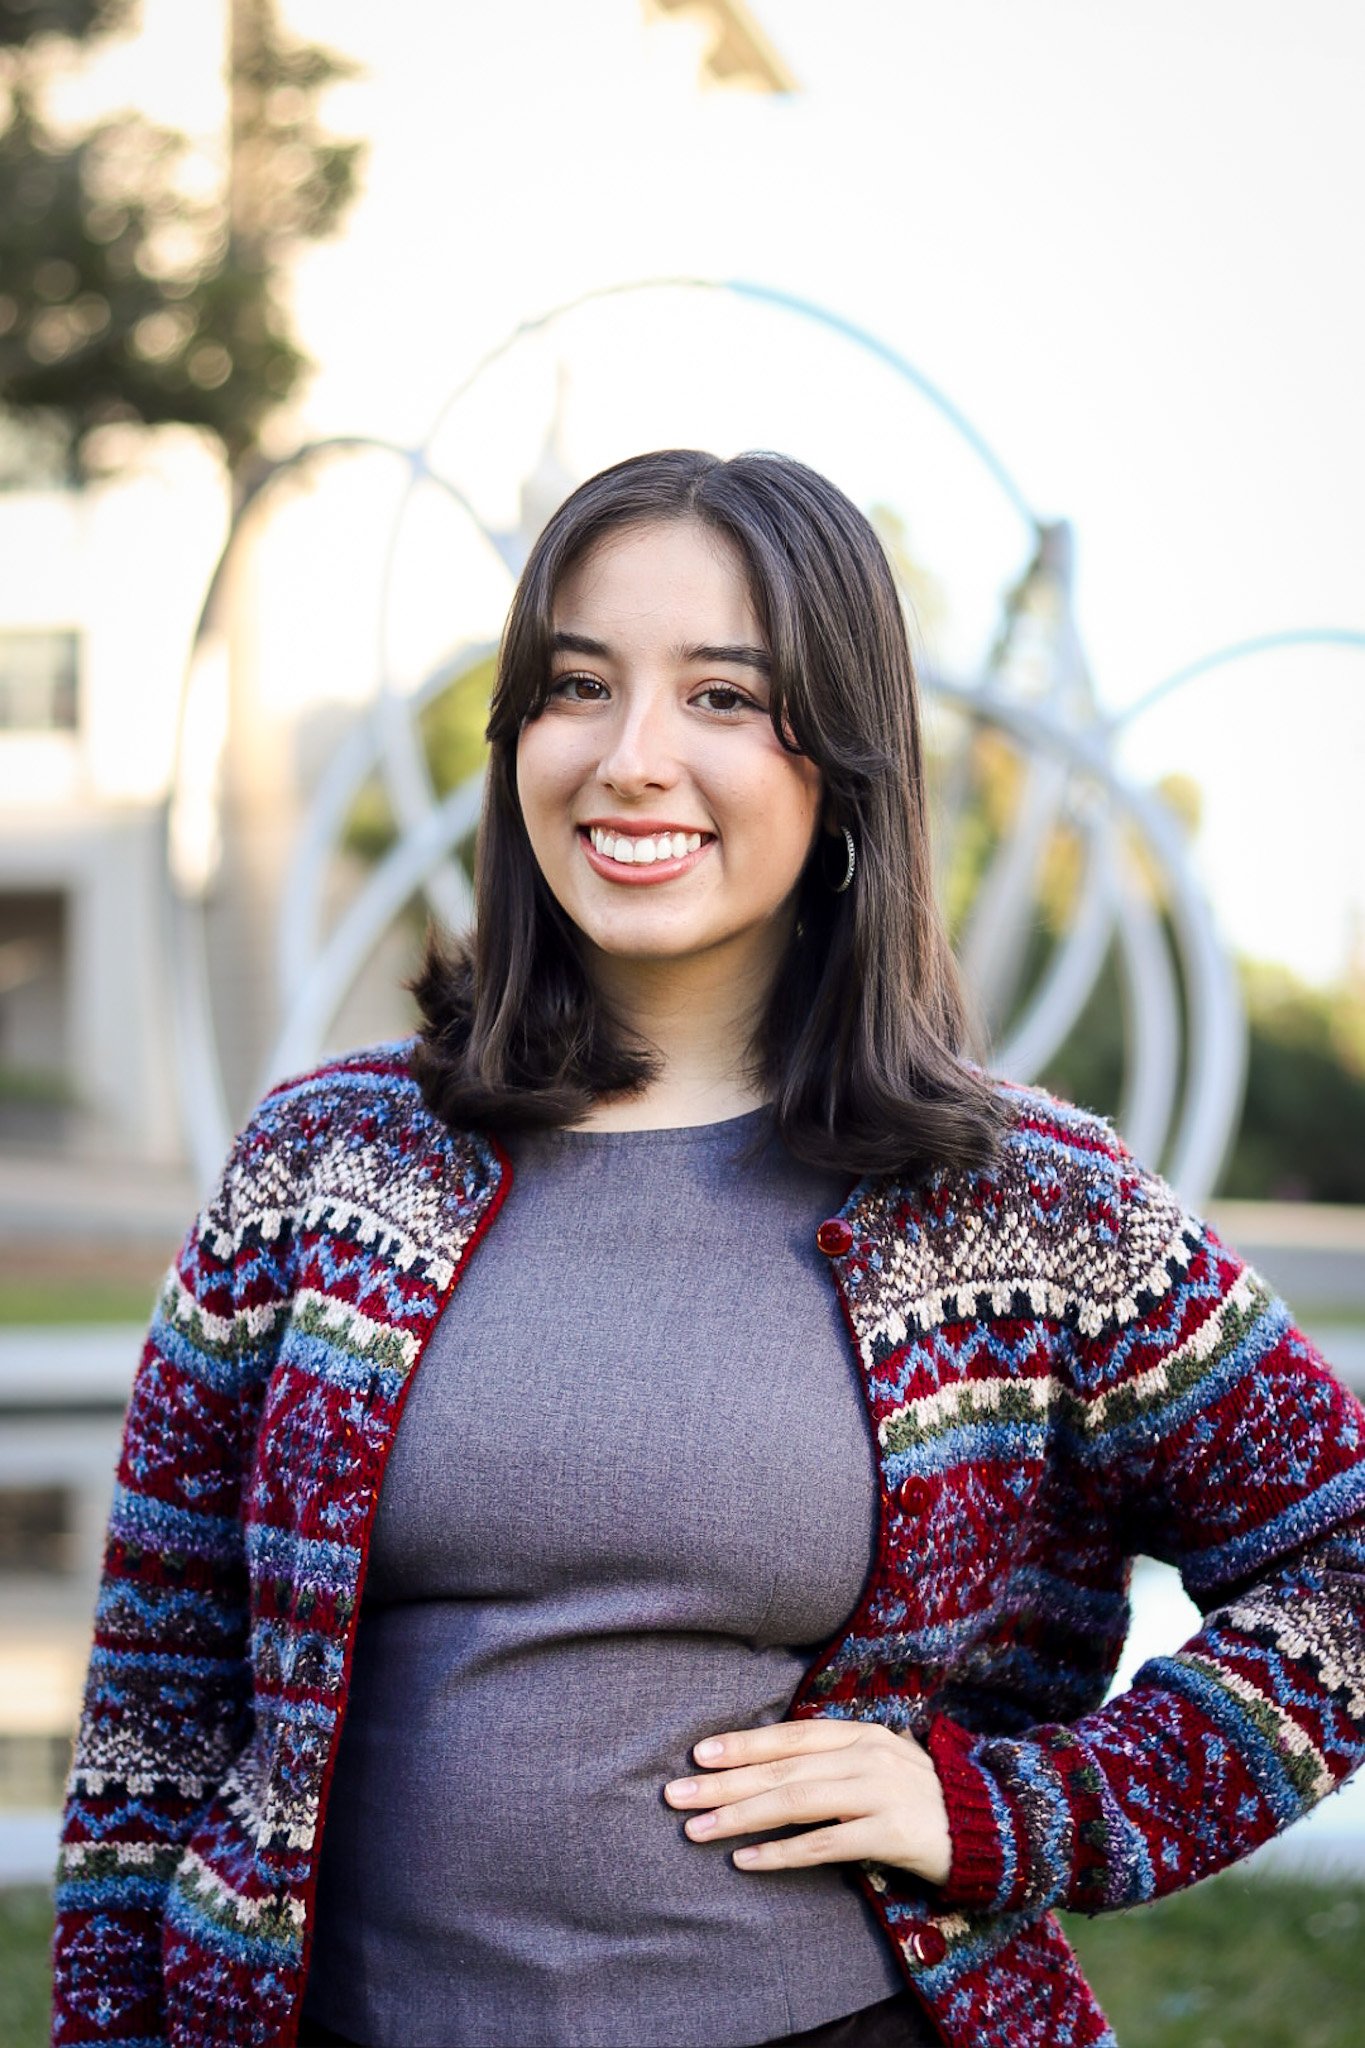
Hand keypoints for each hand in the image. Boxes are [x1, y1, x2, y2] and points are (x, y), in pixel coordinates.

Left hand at [663, 1716, 951, 1882]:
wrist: (990, 1827)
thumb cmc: (920, 1797)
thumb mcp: (877, 1763)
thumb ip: (832, 1759)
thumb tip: (768, 1765)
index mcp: (860, 1734)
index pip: (790, 1736)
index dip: (744, 1744)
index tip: (698, 1754)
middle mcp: (867, 1756)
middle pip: (783, 1768)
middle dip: (725, 1782)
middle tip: (676, 1795)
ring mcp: (880, 1792)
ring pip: (797, 1801)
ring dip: (742, 1816)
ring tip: (698, 1829)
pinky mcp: (891, 1833)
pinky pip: (827, 1844)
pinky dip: (784, 1853)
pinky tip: (747, 1860)